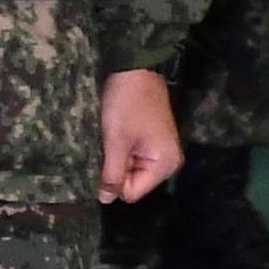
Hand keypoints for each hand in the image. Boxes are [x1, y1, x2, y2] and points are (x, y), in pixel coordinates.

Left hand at [96, 69, 181, 205]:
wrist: (135, 68)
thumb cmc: (126, 104)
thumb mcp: (116, 140)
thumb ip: (112, 173)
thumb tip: (105, 200)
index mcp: (165, 164)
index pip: (133, 192)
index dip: (113, 181)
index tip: (101, 160)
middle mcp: (167, 162)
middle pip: (132, 181)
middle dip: (114, 168)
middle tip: (104, 146)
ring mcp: (159, 150)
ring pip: (129, 167)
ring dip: (115, 157)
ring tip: (107, 138)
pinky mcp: (150, 139)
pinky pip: (131, 155)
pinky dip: (119, 148)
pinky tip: (112, 133)